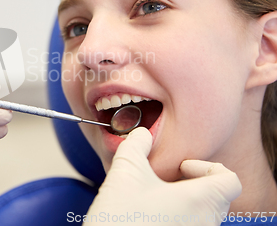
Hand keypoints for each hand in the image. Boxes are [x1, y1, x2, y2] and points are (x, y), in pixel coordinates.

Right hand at [84, 127, 241, 224]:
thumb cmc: (121, 218)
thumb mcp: (126, 170)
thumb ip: (137, 144)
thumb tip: (141, 134)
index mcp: (201, 201)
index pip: (230, 180)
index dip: (207, 166)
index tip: (181, 166)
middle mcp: (205, 223)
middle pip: (217, 197)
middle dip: (193, 182)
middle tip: (167, 178)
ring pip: (203, 214)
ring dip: (184, 200)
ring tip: (155, 196)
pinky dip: (176, 216)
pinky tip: (149, 213)